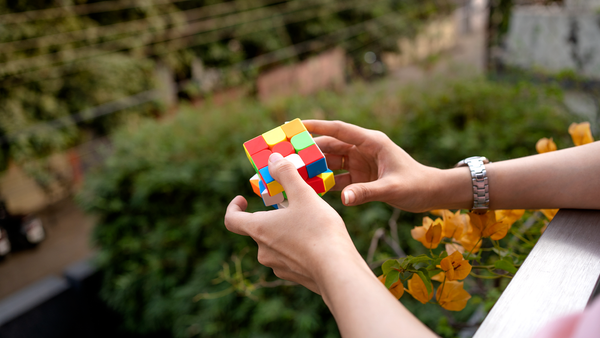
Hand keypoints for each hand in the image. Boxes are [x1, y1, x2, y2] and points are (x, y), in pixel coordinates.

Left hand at [224, 152, 364, 293]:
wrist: (337, 270)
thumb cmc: (318, 230)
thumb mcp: (303, 195)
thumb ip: (286, 174)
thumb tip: (273, 158)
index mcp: (259, 229)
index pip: (231, 220)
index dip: (233, 207)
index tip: (243, 198)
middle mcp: (263, 250)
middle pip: (259, 229)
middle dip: (272, 215)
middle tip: (291, 204)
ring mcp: (278, 266)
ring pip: (276, 243)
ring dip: (285, 231)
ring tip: (308, 221)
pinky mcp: (294, 276)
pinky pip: (290, 257)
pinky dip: (297, 247)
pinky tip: (317, 241)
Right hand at [304, 120, 445, 212]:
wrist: (432, 194)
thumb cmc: (417, 184)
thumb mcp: (393, 188)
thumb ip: (367, 192)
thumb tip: (343, 198)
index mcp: (371, 142)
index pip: (339, 129)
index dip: (317, 126)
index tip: (296, 124)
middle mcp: (363, 150)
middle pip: (330, 146)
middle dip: (309, 150)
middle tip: (287, 154)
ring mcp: (360, 164)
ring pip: (331, 162)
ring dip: (314, 167)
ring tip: (293, 172)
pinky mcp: (360, 178)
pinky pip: (337, 178)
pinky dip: (324, 182)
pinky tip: (309, 188)